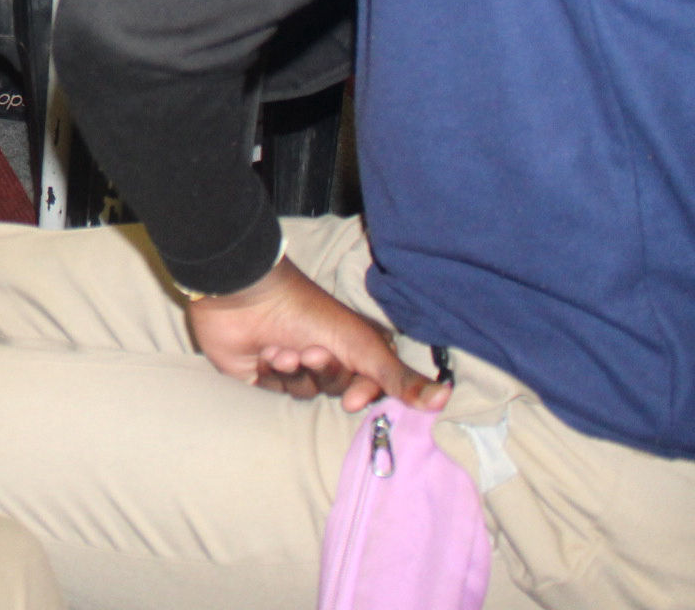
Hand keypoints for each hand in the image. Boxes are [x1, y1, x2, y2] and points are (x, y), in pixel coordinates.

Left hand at [188, 257, 446, 411]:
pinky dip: (272, 372)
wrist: (247, 295)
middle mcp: (325, 352)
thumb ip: (399, 377)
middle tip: (310, 352)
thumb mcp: (363, 346)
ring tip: (282, 348)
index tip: (353, 399)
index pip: (369, 385)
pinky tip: (264, 353)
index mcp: (351, 344)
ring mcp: (293, 362)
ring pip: (304, 392)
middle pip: (336, 389)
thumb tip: (446, 398)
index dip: (362, 394)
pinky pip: (275, 390)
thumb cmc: (309, 313)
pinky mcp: (262, 372)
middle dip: (323, 373)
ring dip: (295, 371)